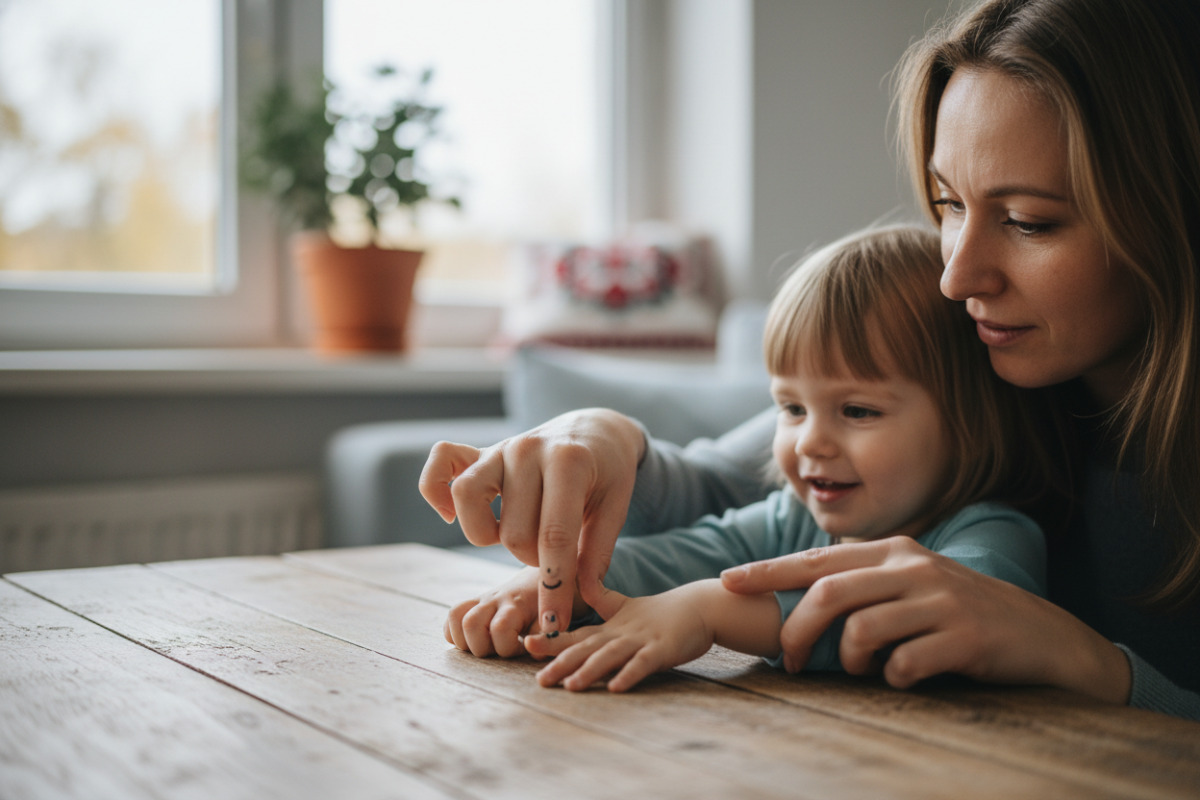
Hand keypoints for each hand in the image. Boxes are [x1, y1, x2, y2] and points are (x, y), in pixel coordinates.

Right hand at [420, 408, 645, 634]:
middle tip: (555, 554)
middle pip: (512, 532)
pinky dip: (435, 493)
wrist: (593, 430)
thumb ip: (599, 552)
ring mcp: (499, 448)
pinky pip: (438, 467)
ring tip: (518, 533)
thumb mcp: (615, 507)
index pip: (555, 537)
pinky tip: (452, 515)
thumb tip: (584, 597)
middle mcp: (527, 449)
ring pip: (469, 506)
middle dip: (534, 561)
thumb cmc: (607, 474)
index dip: (555, 588)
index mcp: (568, 462)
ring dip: (491, 535)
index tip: (555, 626)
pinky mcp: (478, 451)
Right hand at [444, 566, 541, 657]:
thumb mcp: (554, 621)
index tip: (520, 648)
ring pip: (456, 616)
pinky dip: (455, 632)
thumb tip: (535, 653)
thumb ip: (546, 636)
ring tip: (484, 645)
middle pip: (471, 623)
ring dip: (464, 640)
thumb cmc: (549, 606)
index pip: (500, 628)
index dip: (508, 647)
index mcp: (516, 605)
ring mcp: (482, 600)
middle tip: (499, 648)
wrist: (541, 582)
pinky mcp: (474, 603)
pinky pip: (452, 616)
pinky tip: (474, 640)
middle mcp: (495, 600)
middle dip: (482, 647)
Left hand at [525, 585, 716, 692]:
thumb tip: (577, 587)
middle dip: (562, 662)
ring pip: (611, 656)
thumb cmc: (661, 612)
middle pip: (587, 648)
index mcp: (609, 627)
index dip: (552, 640)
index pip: (576, 635)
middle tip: (540, 679)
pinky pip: (643, 664)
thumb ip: (600, 600)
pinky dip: (629, 675)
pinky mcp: (662, 649)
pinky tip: (616, 688)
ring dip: (590, 671)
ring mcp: (641, 640)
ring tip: (571, 686)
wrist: (699, 607)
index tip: (527, 644)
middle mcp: (620, 632)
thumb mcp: (625, 607)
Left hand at [721, 537, 1131, 702]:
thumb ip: (864, 585)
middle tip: (789, 661)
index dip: (768, 571)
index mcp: (893, 551)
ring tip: (865, 670)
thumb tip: (802, 600)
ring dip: (850, 661)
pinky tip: (908, 677)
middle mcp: (912, 567)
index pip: (815, 559)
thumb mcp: (912, 584)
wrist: (1040, 635)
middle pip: (828, 594)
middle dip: (796, 631)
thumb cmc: (960, 614)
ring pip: (861, 631)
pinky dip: (894, 678)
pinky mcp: (963, 636)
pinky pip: (903, 664)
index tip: (728, 582)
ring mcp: (939, 600)